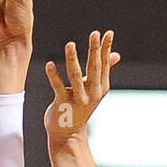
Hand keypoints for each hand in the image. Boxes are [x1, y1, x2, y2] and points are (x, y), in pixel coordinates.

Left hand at [44, 30, 119, 153]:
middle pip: (94, 68)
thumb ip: (104, 71)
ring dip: (72, 59)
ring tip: (70, 44)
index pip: (104, 64)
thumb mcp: (94, 90)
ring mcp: (78, 99)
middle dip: (94, 50)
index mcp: (101, 87)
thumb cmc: (79, 107)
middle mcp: (92, 92)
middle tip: (94, 33)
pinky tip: (49, 64)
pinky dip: (53, 75)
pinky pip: (58, 87)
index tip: (107, 33)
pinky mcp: (63, 103)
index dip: (106, 48)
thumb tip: (117, 55)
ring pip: (75, 75)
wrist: (68, 134)